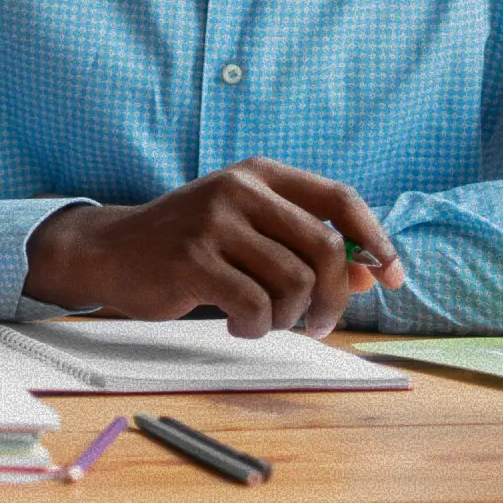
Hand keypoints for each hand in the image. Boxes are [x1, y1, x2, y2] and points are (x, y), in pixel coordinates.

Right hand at [22, 157, 407, 338]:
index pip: (339, 198)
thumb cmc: (191, 246)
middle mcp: (239, 189)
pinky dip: (256, 327)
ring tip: (266, 321)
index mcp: (259, 175)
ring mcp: (213, 222)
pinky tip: (237, 325)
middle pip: (323, 247)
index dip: (376, 239)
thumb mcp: (249, 234)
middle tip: (319, 324)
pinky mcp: (192, 259)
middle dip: (334, 297)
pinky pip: (254, 305)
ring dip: (290, 317)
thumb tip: (370, 274)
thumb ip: (304, 247)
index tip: (392, 277)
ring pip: (292, 282)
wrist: (110, 251)